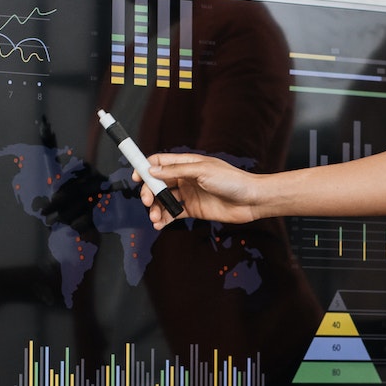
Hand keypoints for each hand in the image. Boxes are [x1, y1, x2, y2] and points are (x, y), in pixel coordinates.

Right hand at [139, 153, 267, 228]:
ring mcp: (188, 194)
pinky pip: (172, 213)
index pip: (159, 162)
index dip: (145, 168)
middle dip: (148, 192)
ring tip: (155, 217)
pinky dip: (163, 218)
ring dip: (155, 208)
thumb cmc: (232, 180)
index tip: (136, 177)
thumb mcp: (203, 171)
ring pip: (163, 200)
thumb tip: (152, 171)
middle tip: (147, 202)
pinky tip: (159, 223)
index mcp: (187, 164)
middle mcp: (185, 178)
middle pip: (157, 183)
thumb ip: (177, 170)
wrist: (250, 200)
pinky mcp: (193, 209)